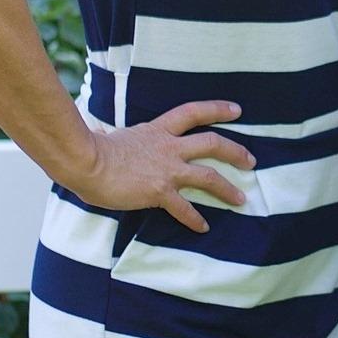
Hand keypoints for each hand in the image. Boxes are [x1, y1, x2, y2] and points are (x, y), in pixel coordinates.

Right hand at [66, 100, 254, 232]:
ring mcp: (167, 169)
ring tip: (241, 199)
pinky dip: (195, 219)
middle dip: (235, 151)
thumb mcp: (115, 136)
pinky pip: (184, 208)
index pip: (193, 112)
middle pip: (212, 143)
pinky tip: (204, 228)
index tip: (237, 110)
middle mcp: (168, 147)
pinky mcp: (159, 191)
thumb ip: (124, 138)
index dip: (217, 109)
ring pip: (208, 176)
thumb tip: (108, 135)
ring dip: (227, 188)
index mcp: (158, 130)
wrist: (86, 162)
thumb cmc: (91, 150)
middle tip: (251, 161)